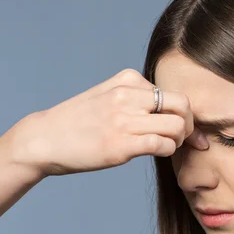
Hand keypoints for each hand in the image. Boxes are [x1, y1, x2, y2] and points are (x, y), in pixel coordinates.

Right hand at [3, 69, 207, 176]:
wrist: (44, 139)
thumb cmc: (78, 122)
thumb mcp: (107, 96)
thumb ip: (136, 97)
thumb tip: (171, 111)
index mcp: (127, 80)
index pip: (173, 92)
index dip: (185, 112)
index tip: (186, 128)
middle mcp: (128, 96)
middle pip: (182, 105)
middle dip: (190, 124)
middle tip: (183, 137)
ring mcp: (125, 119)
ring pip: (177, 126)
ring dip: (179, 140)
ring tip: (167, 146)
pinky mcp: (121, 144)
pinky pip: (162, 144)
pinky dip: (168, 150)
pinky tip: (158, 152)